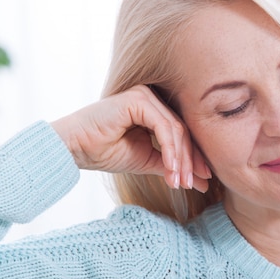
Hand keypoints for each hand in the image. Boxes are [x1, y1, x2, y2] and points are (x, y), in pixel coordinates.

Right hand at [51, 85, 210, 191]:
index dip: (194, 158)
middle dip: (191, 160)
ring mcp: (145, 95)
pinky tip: (171, 168)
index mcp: (155, 110)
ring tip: (181, 181)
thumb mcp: (147, 161)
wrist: (75, 149)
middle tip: (197, 183)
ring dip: (181, 159)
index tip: (205, 180)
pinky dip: (170, 149)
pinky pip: (163, 126)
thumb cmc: (105, 152)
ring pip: (176, 130)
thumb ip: (171, 166)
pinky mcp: (138, 98)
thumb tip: (202, 181)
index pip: (182, 134)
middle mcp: (152, 99)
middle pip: (183, 131)